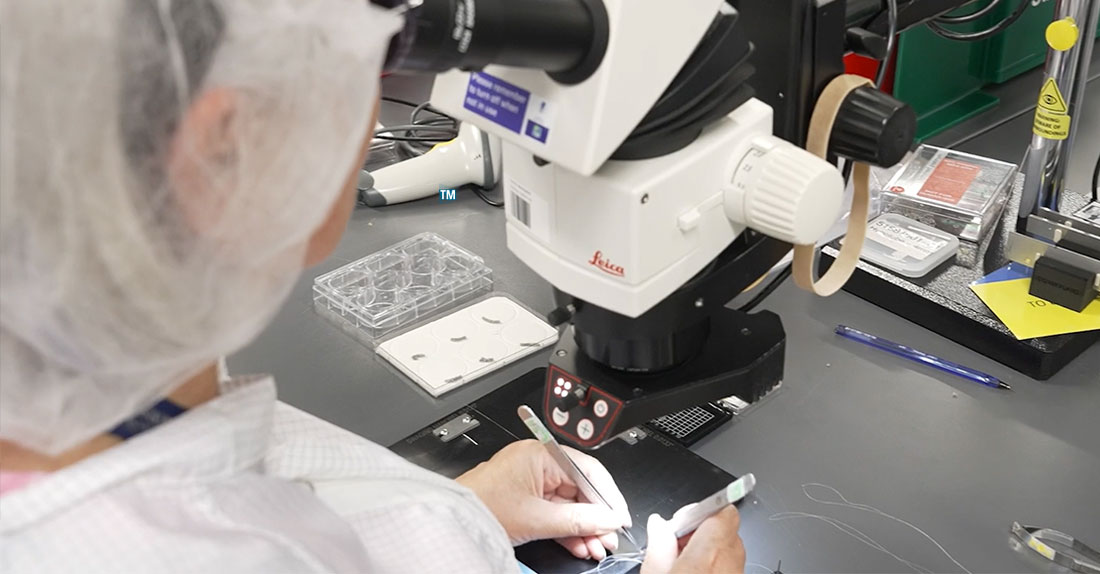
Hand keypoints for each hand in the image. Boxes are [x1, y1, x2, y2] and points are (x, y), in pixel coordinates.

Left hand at [456, 440, 631, 560]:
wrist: (453, 521)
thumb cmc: (481, 505)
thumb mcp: (537, 517)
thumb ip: (577, 520)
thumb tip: (607, 519)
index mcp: (541, 454)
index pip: (587, 470)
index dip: (607, 495)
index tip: (619, 516)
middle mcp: (538, 463)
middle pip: (580, 490)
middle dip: (596, 518)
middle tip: (609, 537)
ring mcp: (532, 482)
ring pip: (569, 505)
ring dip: (584, 528)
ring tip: (596, 547)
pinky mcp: (526, 500)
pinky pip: (554, 513)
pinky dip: (567, 530)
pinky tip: (580, 545)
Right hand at [641, 505, 745, 573]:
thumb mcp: (656, 573)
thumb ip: (658, 544)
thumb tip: (658, 524)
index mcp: (711, 550)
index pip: (723, 509)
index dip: (701, 509)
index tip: (682, 521)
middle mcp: (731, 558)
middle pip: (722, 527)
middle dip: (698, 529)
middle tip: (676, 543)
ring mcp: (738, 570)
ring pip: (726, 545)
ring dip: (705, 546)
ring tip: (682, 562)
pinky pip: (728, 562)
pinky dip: (713, 562)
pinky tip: (693, 572)